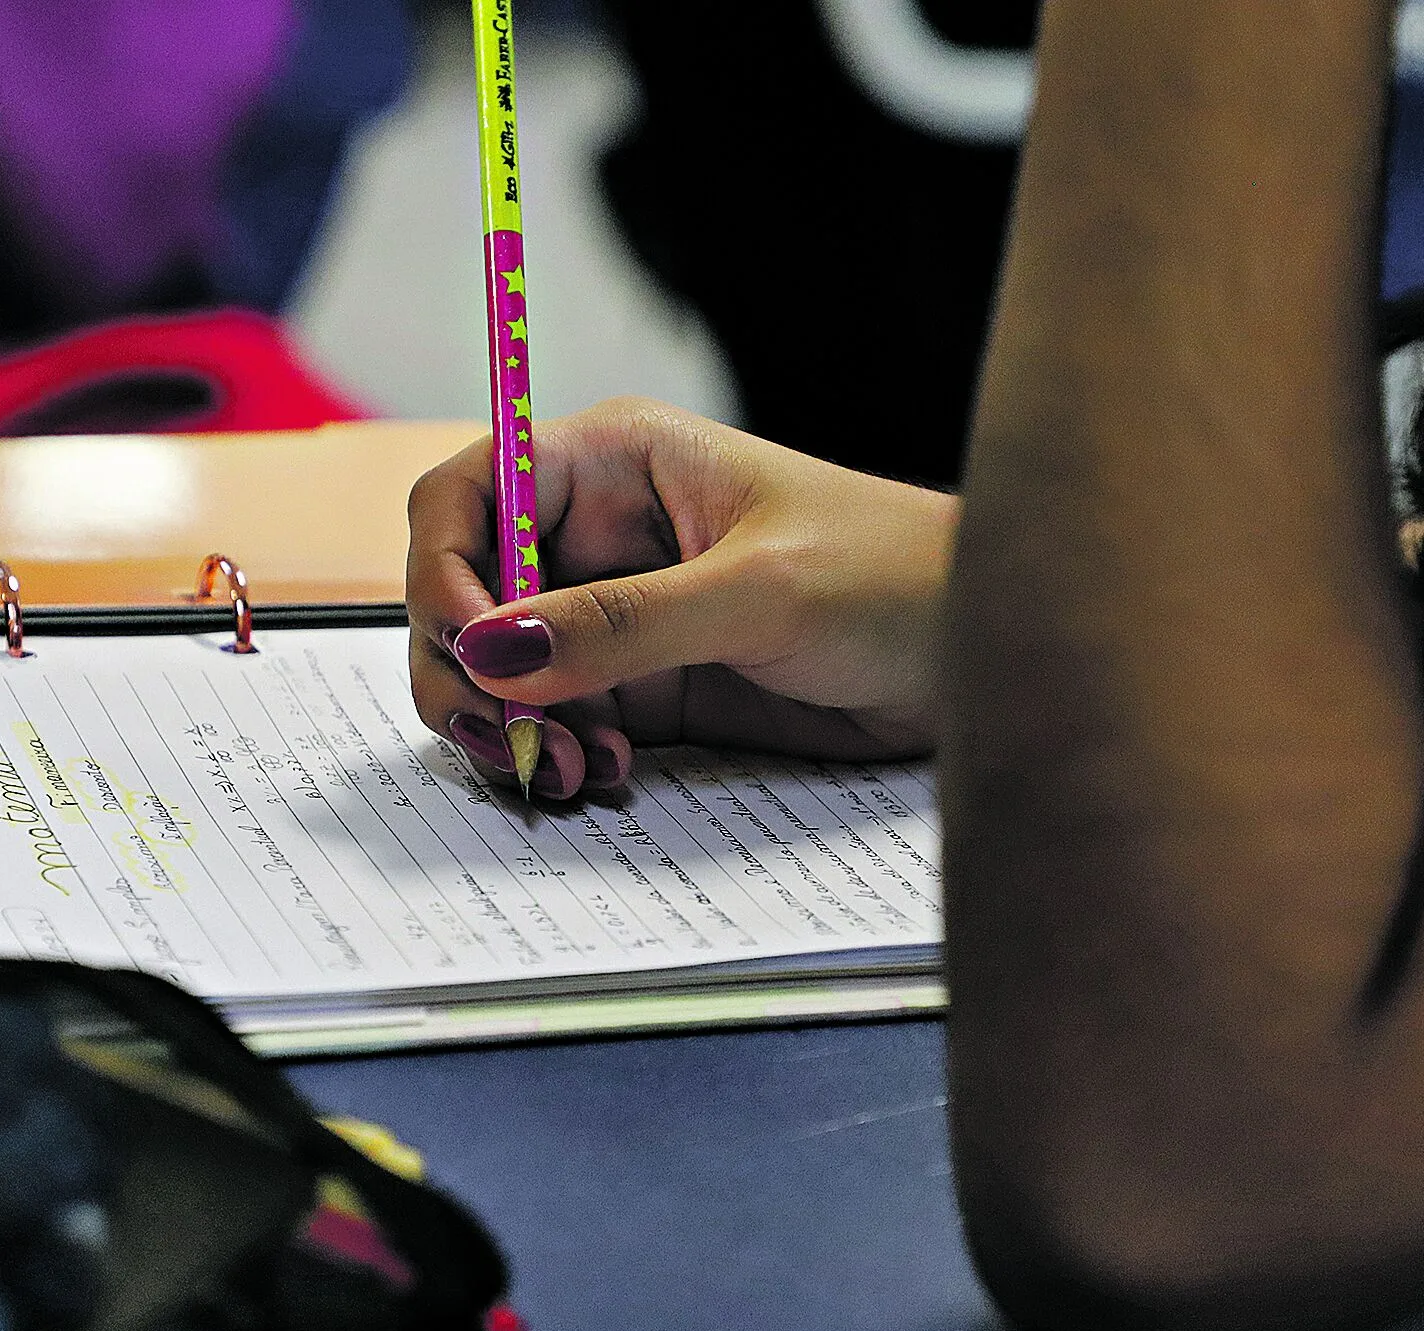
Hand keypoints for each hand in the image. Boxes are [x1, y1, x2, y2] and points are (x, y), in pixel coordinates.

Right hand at [406, 398, 958, 798]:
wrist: (980, 658)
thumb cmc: (896, 576)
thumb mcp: (756, 592)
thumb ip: (621, 623)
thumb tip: (493, 648)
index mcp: (613, 462)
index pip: (469, 495)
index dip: (442, 568)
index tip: (466, 647)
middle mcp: (596, 535)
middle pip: (462, 593)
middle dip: (465, 670)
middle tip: (507, 738)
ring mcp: (612, 616)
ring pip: (495, 670)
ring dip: (507, 727)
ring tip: (570, 770)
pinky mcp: (640, 688)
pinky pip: (552, 722)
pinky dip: (554, 755)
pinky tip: (604, 775)